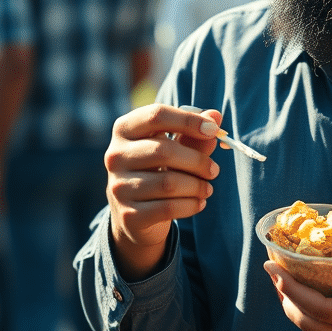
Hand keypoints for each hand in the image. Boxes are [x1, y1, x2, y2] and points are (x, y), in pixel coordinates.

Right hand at [105, 104, 221, 279]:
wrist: (135, 215)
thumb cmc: (157, 170)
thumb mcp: (174, 148)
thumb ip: (193, 134)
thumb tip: (216, 116)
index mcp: (124, 129)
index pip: (156, 115)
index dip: (188, 120)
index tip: (213, 130)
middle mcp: (115, 156)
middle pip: (163, 151)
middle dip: (197, 161)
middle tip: (213, 170)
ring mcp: (119, 186)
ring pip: (168, 183)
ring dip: (197, 186)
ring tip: (207, 188)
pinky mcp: (129, 214)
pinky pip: (168, 208)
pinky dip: (191, 205)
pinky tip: (199, 203)